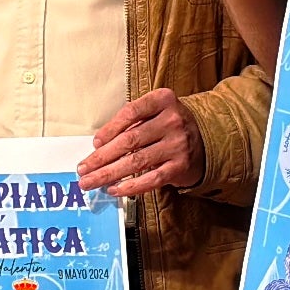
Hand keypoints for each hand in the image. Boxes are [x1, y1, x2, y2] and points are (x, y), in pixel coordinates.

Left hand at [78, 88, 202, 198]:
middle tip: (83, 169)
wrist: (205, 141)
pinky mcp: (180, 166)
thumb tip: (99, 145)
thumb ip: (131, 122)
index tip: (94, 144)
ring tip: (91, 182)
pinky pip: (151, 178)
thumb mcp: (155, 112)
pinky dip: (130, 186)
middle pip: (129, 140)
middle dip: (101, 157)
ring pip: (136, 161)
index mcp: (163, 100)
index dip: (109, 129)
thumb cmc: (169, 126)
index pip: (130, 112)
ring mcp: (178, 144)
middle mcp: (172, 120)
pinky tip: (114, 189)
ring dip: (109, 174)